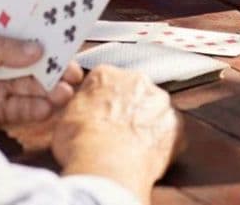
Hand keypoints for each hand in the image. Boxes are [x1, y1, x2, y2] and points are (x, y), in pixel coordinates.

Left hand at [0, 14, 82, 129]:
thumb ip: (6, 48)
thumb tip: (38, 49)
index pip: (22, 31)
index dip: (45, 33)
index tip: (68, 35)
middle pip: (31, 61)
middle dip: (53, 65)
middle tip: (74, 71)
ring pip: (29, 86)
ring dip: (49, 88)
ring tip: (66, 91)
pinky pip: (19, 109)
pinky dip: (35, 108)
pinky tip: (49, 107)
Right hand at [53, 65, 183, 204]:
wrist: (106, 166)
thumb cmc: (81, 143)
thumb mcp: (63, 118)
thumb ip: (77, 106)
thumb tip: (79, 110)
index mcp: (106, 74)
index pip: (106, 82)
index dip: (102, 101)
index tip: (99, 116)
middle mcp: (136, 81)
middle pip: (133, 92)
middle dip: (127, 109)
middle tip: (116, 132)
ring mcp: (159, 102)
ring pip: (154, 110)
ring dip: (146, 124)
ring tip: (131, 146)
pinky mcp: (176, 125)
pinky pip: (170, 132)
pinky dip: (161, 142)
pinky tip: (147, 155)